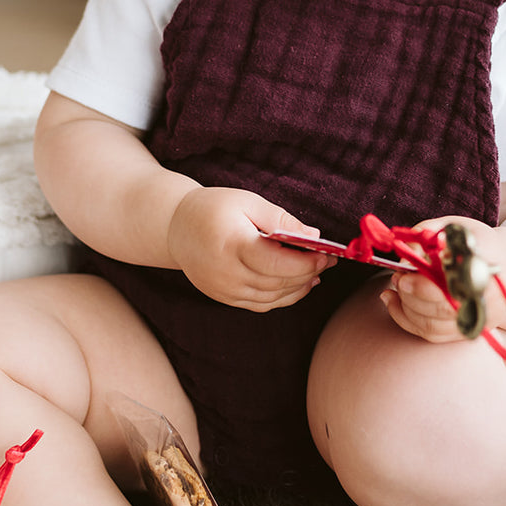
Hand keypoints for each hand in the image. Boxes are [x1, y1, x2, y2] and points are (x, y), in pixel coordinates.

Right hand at [166, 186, 335, 310]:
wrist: (175, 227)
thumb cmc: (213, 208)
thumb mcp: (247, 202)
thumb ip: (280, 219)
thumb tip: (313, 236)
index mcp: (232, 244)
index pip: (275, 263)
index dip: (305, 263)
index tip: (326, 254)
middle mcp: (226, 272)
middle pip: (277, 282)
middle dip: (308, 273)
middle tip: (330, 260)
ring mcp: (223, 289)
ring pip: (272, 297)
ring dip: (299, 287)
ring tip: (318, 272)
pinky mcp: (223, 297)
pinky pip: (260, 304)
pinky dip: (283, 297)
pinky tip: (299, 285)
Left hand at [379, 216, 501, 343]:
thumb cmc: (480, 246)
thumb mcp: (459, 227)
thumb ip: (430, 231)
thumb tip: (405, 249)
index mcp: (485, 265)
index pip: (456, 278)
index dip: (427, 279)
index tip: (406, 268)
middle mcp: (483, 298)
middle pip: (442, 305)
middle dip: (412, 292)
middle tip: (398, 277)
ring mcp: (474, 318)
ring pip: (432, 322)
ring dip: (405, 305)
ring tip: (394, 285)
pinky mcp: (464, 331)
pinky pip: (430, 333)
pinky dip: (406, 319)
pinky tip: (393, 301)